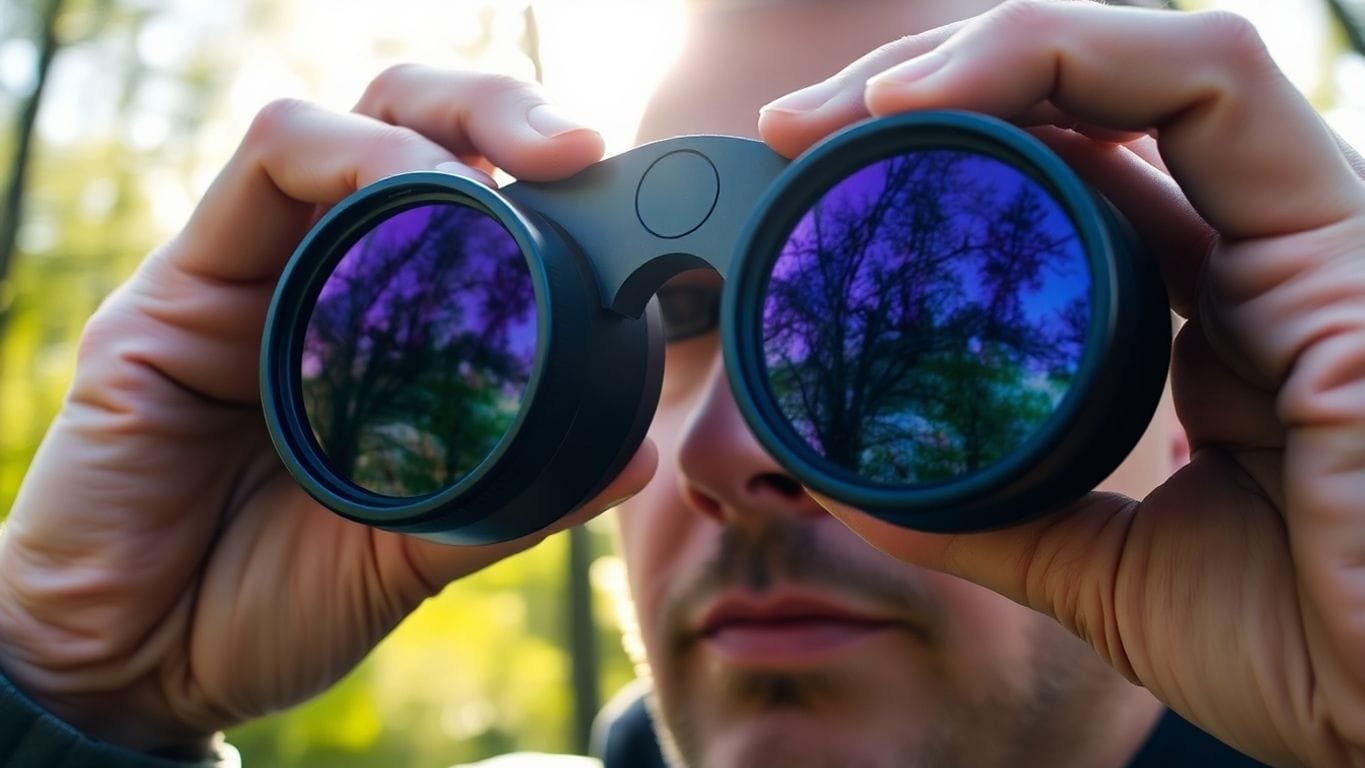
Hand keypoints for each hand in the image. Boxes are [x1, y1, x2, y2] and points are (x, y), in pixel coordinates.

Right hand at [0, 65, 656, 758]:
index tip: (611, 194)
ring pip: (333, 130)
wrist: (139, 668)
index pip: (454, 203)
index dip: (536, 180)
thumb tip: (636, 459)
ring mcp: (241, 280)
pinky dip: (349, 164)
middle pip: (402, 131)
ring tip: (508, 176)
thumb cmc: (267, 605)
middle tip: (575, 149)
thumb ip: (513, 507)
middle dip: (496, 110)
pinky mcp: (171, 293)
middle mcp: (307, 285)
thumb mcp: (411, 556)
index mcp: (373, 333)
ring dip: (431, 133)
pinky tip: (405, 198)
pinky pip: (263, 171)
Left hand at [759, 2, 1364, 765]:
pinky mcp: (1337, 231)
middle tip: (800, 127)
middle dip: (936, 88)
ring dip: (981, 57)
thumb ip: (996, 518)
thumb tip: (852, 488)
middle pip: (1089, 106)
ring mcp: (1301, 231)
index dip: (950, 154)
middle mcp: (1257, 253)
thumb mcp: (1107, 572)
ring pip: (1140, 62)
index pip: (1075, 179)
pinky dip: (1060, 58)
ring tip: (855, 102)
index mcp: (1208, 322)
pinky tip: (930, 96)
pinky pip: (1208, 79)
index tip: (814, 180)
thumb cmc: (1309, 652)